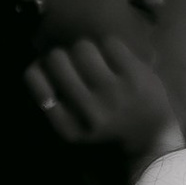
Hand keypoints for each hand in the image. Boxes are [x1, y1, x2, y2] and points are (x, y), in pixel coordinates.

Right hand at [26, 31, 185, 167]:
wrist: (152, 140)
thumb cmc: (107, 131)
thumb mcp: (73, 129)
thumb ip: (54, 102)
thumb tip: (39, 63)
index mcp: (68, 126)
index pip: (33, 78)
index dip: (38, 69)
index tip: (49, 74)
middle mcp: (88, 110)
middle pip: (57, 58)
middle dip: (62, 57)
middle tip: (73, 65)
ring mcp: (114, 93)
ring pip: (83, 47)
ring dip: (85, 51)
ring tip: (94, 62)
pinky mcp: (137, 77)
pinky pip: (110, 44)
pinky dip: (109, 49)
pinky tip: (114, 61)